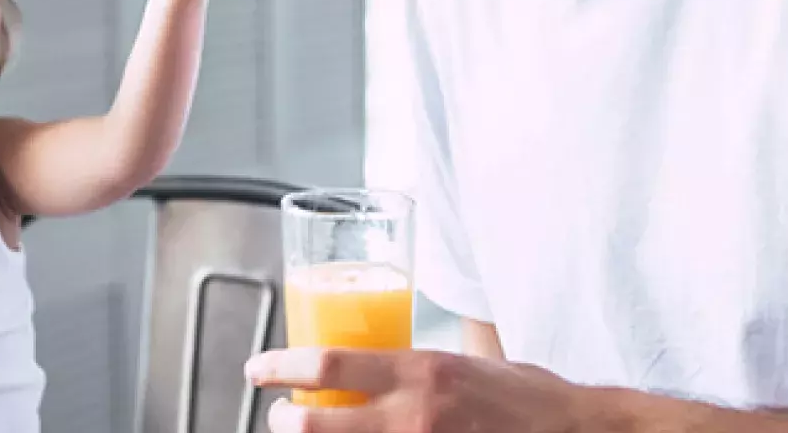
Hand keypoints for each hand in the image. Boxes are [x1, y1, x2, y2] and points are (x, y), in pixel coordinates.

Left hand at [246, 347, 600, 432]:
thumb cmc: (529, 399)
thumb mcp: (469, 363)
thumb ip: (420, 370)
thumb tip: (381, 368)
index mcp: (421, 371)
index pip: (328, 363)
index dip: (280, 366)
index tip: (259, 369)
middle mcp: (415, 416)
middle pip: (316, 425)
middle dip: (285, 421)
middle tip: (280, 414)